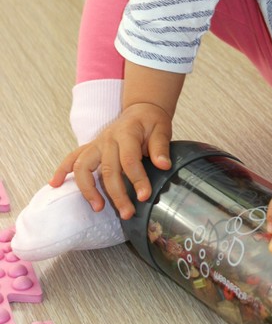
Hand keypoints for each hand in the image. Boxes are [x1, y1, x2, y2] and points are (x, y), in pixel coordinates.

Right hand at [50, 103, 171, 219]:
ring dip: (88, 189)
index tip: (144, 197)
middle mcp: (108, 139)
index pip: (129, 159)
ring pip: (83, 166)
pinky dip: (62, 170)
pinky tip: (55, 184)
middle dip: (116, 194)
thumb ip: (160, 147)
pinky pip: (72, 158)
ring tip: (98, 208)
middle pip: (108, 169)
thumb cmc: (151, 122)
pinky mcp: (90, 148)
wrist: (141, 110)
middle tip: (127, 213)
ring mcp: (96, 144)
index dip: (137, 179)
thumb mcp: (162, 129)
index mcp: (126, 133)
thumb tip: (163, 165)